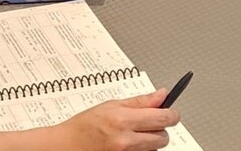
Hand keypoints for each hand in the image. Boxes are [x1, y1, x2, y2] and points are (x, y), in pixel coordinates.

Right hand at [55, 91, 178, 150]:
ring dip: (151, 141)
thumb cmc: (86, 125)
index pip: (162, 118)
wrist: (68, 146)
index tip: (173, 113)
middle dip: (160, 129)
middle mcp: (126, 141)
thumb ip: (140, 101)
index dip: (172, 114)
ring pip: (155, 149)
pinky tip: (130, 145)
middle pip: (163, 136)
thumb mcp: (112, 105)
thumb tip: (162, 94)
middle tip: (148, 123)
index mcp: (123, 120)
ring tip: (134, 135)